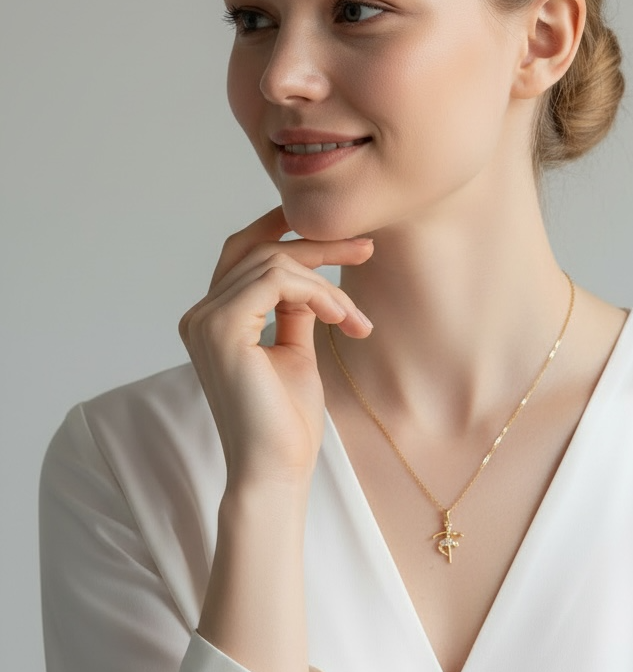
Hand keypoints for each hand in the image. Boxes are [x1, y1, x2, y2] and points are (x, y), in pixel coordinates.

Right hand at [179, 206, 372, 489]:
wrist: (277, 470)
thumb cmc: (287, 421)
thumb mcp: (294, 350)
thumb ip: (294, 311)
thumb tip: (310, 278)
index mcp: (214, 319)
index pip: (244, 254)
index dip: (281, 228)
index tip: (332, 228)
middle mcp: (201, 314)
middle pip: (260, 249)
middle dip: (318, 245)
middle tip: (367, 248)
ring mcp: (206, 319)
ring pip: (274, 263)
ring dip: (327, 284)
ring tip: (355, 319)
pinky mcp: (222, 328)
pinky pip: (277, 281)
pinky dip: (317, 292)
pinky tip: (341, 318)